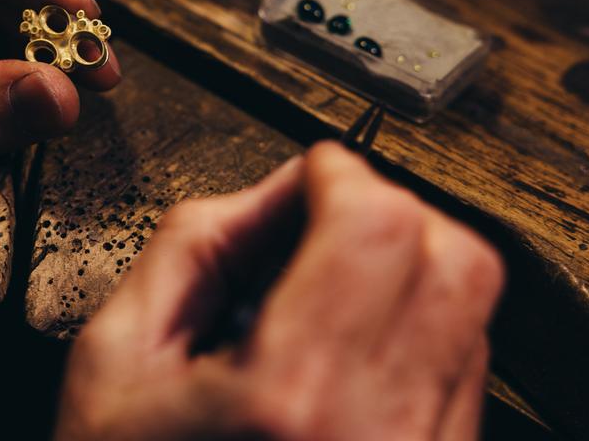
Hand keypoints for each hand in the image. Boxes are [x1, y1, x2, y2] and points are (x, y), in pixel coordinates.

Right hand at [55, 142, 503, 440]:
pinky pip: (464, 376)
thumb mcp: (116, 356)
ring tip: (330, 289)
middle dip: (390, 213)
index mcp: (292, 398)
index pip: (378, 225)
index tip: (313, 173)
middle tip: (326, 220)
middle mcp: (380, 436)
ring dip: (407, 269)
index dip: (343, 173)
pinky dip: (418, 331)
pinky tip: (349, 347)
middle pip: (453, 259)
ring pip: (472, 314)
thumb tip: (277, 189)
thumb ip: (196, 244)